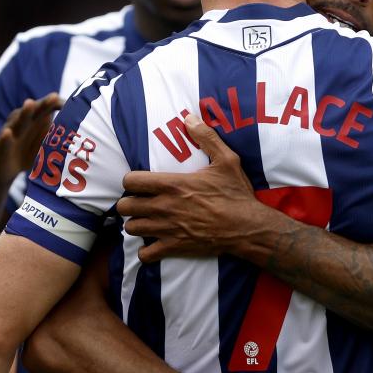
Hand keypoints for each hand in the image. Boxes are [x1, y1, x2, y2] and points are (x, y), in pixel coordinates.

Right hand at [0, 94, 63, 183]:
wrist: (1, 169)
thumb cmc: (26, 153)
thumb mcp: (44, 145)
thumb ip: (59, 137)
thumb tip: (83, 136)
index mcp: (34, 120)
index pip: (47, 109)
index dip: (57, 105)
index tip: (72, 104)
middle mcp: (22, 122)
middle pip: (34, 111)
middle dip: (44, 104)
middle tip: (54, 96)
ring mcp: (10, 133)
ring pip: (18, 121)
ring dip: (24, 112)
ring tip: (30, 103)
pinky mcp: (0, 146)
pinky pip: (3, 141)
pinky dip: (5, 137)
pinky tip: (8, 132)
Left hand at [118, 112, 270, 261]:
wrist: (247, 227)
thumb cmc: (236, 194)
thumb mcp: (227, 160)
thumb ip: (206, 137)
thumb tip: (189, 118)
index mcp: (173, 185)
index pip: (131, 181)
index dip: (131, 181)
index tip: (140, 183)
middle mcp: (164, 207)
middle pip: (125, 206)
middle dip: (129, 203)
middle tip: (140, 202)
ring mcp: (167, 229)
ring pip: (132, 228)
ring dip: (136, 224)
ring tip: (145, 221)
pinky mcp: (174, 247)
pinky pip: (146, 254)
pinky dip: (146, 251)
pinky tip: (154, 243)